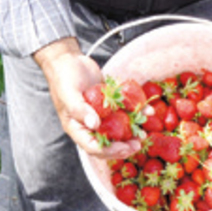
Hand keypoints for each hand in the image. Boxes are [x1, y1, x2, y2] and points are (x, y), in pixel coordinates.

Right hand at [33, 37, 141, 158]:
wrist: (68, 59)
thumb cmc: (64, 76)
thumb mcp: (68, 93)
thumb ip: (79, 110)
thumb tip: (94, 125)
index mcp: (76, 127)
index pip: (92, 147)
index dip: (109, 151)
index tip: (125, 147)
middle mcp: (89, 123)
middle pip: (107, 142)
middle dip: (123, 145)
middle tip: (138, 144)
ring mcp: (100, 114)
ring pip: (118, 128)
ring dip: (132, 131)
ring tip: (146, 131)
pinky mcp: (109, 103)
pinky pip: (123, 111)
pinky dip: (136, 111)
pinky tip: (147, 110)